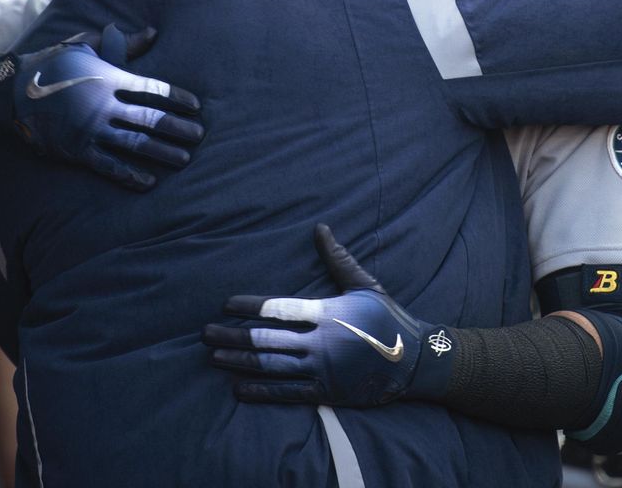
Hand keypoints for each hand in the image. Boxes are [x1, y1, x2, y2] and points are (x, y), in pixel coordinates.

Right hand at [0, 23, 203, 190]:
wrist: (11, 92)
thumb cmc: (53, 64)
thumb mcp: (86, 45)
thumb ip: (122, 43)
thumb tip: (153, 33)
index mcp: (109, 78)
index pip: (153, 89)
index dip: (177, 97)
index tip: (196, 106)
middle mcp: (104, 106)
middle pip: (150, 119)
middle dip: (177, 128)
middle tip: (199, 135)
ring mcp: (91, 131)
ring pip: (135, 144)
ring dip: (162, 152)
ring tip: (184, 159)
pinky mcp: (77, 151)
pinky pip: (110, 166)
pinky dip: (130, 175)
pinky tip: (149, 182)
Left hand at [203, 224, 454, 405]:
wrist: (415, 361)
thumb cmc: (389, 318)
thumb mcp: (365, 285)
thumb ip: (338, 259)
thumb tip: (320, 228)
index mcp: (328, 313)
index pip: (279, 309)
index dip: (250, 307)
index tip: (226, 305)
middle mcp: (321, 343)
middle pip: (267, 340)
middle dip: (233, 336)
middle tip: (205, 333)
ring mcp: (322, 370)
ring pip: (271, 367)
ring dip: (239, 362)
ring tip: (214, 357)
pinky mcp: (326, 392)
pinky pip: (286, 393)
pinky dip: (260, 391)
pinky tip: (238, 387)